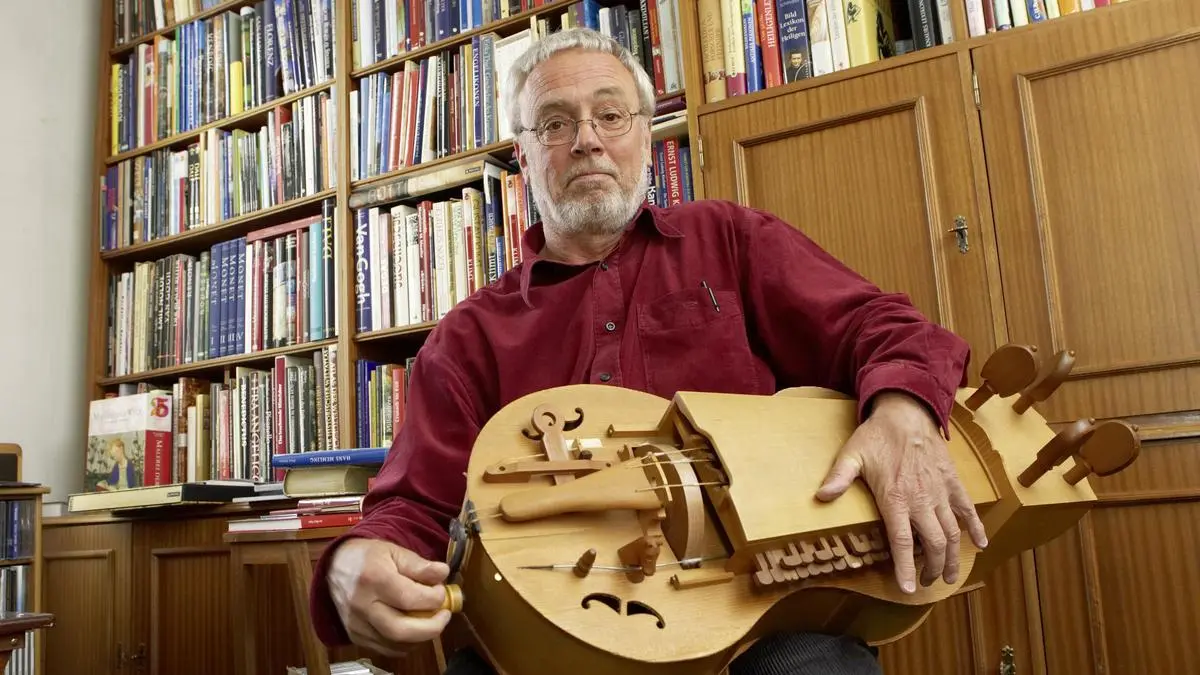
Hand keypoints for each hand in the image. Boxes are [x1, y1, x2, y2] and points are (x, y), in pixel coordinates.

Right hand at [327, 537, 452, 655]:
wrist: (335, 567)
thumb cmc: (368, 557)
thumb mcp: (394, 551)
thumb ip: (419, 565)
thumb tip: (443, 573)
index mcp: (374, 578)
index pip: (410, 598)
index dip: (434, 598)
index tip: (442, 592)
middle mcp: (363, 605)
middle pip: (401, 630)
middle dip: (432, 627)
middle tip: (444, 615)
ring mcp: (357, 624)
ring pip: (395, 645)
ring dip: (421, 637)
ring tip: (430, 620)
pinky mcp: (355, 636)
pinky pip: (386, 650)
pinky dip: (406, 644)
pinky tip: (414, 629)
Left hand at [815, 392, 987, 591]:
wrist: (908, 411)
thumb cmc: (877, 435)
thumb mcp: (851, 455)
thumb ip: (838, 478)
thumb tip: (820, 497)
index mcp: (896, 498)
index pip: (902, 542)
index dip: (905, 568)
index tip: (908, 589)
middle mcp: (922, 500)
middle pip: (934, 544)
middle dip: (931, 568)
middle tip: (925, 582)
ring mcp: (941, 492)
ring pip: (952, 533)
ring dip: (952, 557)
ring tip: (947, 575)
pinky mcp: (953, 482)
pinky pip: (968, 509)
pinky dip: (976, 528)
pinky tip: (980, 543)